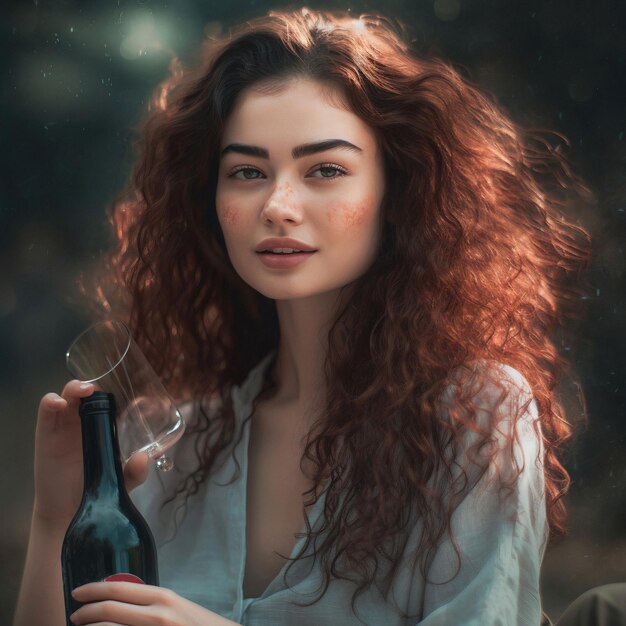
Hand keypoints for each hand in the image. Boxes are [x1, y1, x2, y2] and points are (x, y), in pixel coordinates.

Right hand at [33, 380, 148, 525]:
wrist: (71, 510)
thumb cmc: (95, 487)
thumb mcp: (121, 480)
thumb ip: (135, 471)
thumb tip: (144, 459)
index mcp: (102, 426)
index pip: (107, 400)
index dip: (112, 391)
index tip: (121, 387)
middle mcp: (83, 421)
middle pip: (86, 392)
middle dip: (92, 385)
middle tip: (98, 389)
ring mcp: (64, 425)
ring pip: (67, 395)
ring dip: (74, 387)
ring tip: (84, 391)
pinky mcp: (45, 434)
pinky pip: (46, 411)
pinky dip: (50, 402)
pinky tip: (57, 404)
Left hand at [69, 582, 238, 625]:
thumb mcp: (177, 608)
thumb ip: (152, 604)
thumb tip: (121, 604)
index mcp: (163, 598)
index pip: (118, 589)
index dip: (92, 590)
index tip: (77, 593)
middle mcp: (157, 615)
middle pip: (108, 611)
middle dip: (84, 614)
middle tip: (74, 616)